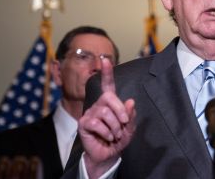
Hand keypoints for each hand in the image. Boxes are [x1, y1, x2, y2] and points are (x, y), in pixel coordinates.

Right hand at [78, 58, 136, 177]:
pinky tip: (107, 137)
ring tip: (115, 134)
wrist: (109, 155)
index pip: (108, 85)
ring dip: (114, 126)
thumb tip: (130, 101)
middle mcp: (99, 105)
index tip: (105, 59)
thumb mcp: (130, 128)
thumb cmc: (119, 139)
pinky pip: (97, 123)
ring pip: (104, 112)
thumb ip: (131, 115)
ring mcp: (90, 113)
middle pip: (108, 97)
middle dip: (120, 110)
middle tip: (124, 123)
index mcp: (110, 103)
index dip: (107, 72)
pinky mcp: (84, 124)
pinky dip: (106, 132)